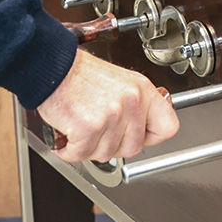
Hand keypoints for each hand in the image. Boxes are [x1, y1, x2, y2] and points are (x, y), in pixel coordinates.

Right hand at [36, 50, 178, 162]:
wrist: (53, 66)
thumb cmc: (81, 74)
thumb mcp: (121, 82)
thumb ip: (136, 106)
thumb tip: (143, 131)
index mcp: (143, 90)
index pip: (168, 127)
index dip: (151, 137)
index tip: (139, 136)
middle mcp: (131, 102)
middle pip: (133, 148)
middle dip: (112, 146)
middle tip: (98, 133)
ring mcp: (111, 115)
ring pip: (106, 154)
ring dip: (88, 147)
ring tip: (81, 129)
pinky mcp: (89, 127)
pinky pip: (81, 154)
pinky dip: (70, 150)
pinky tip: (68, 135)